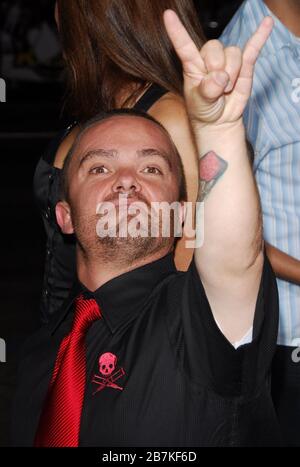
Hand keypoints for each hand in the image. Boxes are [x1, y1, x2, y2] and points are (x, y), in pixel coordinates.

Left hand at [163, 10, 272, 126]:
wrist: (219, 121)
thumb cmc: (204, 110)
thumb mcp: (200, 104)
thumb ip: (207, 90)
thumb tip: (220, 77)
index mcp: (192, 64)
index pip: (184, 45)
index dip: (177, 31)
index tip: (168, 15)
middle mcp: (209, 58)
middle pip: (216, 48)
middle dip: (218, 70)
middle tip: (216, 90)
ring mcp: (227, 60)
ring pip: (234, 54)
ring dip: (232, 75)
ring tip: (227, 90)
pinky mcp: (244, 66)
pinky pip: (253, 48)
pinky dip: (260, 36)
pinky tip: (266, 23)